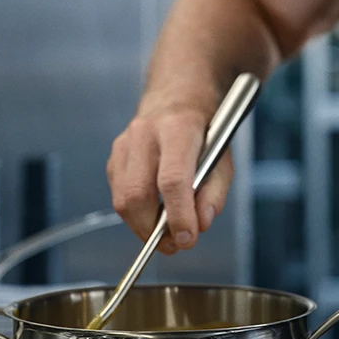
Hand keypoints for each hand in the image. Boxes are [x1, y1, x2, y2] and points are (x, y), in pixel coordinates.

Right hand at [107, 100, 231, 252]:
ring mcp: (125, 143)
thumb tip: (200, 224)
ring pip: (122, 199)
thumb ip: (215, 192)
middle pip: (138, 194)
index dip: (178, 215)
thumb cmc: (203, 128)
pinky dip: (135, 213)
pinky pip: (118, 195)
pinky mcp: (114, 156)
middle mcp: (145, 132)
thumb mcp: (223, 157)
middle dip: (154, 229)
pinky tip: (153, 212)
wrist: (178, 95)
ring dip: (142, 227)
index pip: (172, 179)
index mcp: (178, 128)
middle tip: (175, 244)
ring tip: (165, 234)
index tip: (187, 238)